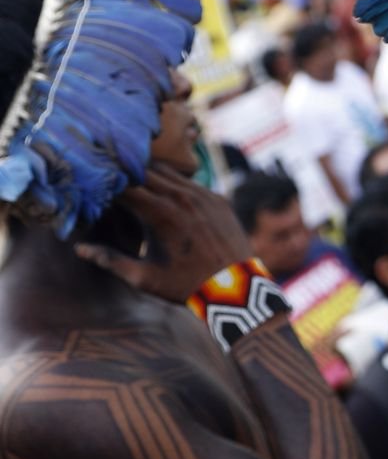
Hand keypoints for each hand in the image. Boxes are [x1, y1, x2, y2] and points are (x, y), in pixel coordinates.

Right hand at [76, 165, 253, 302]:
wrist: (237, 288)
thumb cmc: (186, 285)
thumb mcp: (144, 278)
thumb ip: (110, 260)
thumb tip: (80, 248)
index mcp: (159, 213)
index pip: (124, 184)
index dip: (108, 184)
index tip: (96, 189)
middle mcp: (181, 197)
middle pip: (144, 171)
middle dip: (126, 174)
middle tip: (112, 182)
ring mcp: (203, 195)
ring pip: (168, 172)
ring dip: (149, 176)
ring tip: (135, 186)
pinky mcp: (218, 198)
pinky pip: (190, 181)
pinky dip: (173, 183)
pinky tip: (164, 194)